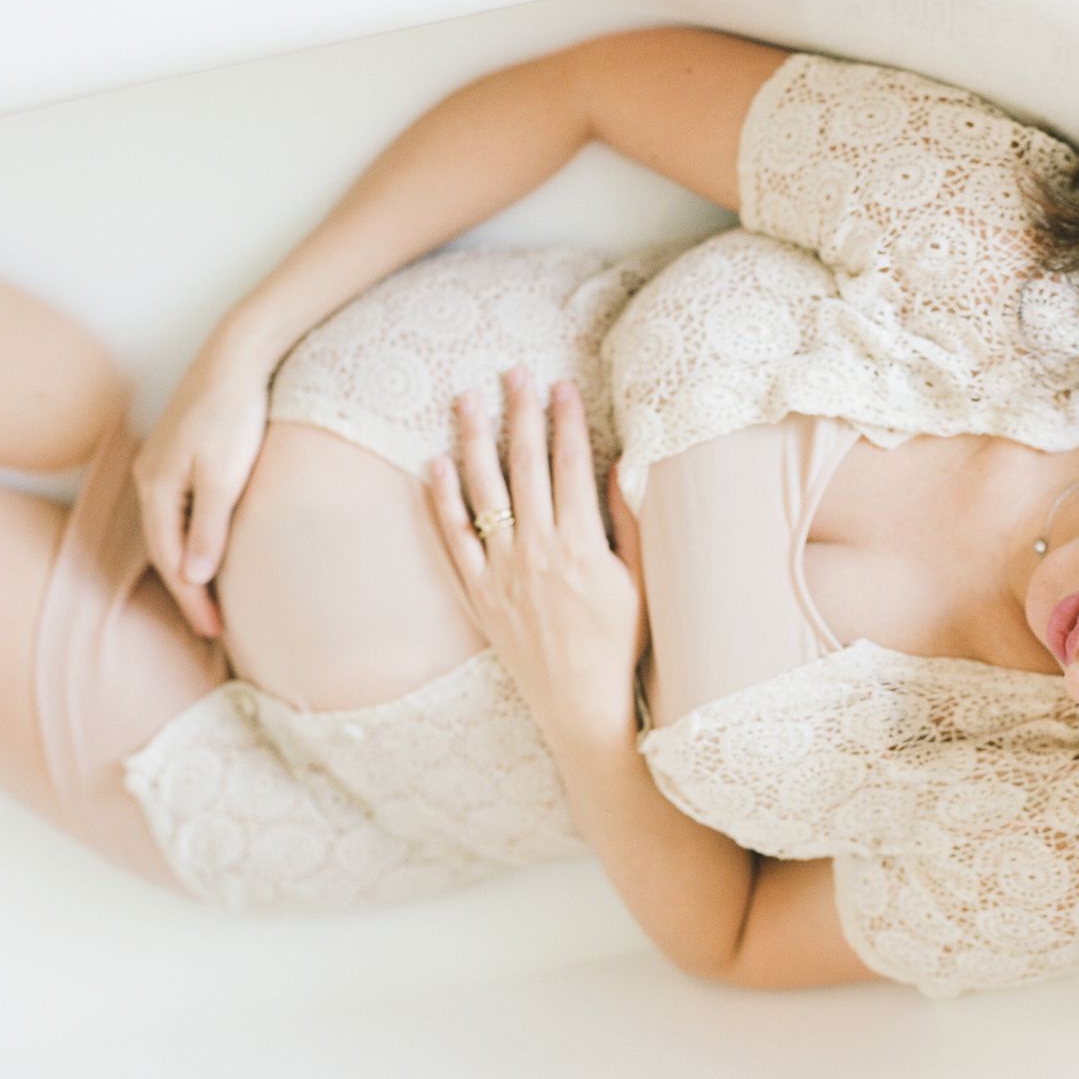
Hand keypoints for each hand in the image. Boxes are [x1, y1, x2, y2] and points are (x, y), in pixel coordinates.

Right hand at [132, 336, 273, 638]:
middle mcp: (151, 479)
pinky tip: (211, 550)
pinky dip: (194, 539)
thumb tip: (194, 576)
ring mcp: (162, 466)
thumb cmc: (235, 414)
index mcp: (157, 488)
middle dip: (189, 591)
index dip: (193, 599)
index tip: (215, 631)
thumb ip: (210, 526)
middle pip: (166, 549)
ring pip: (172, 531)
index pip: (171, 560)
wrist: (239, 358)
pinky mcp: (181, 456)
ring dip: (190, 566)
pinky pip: (181, 512)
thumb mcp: (226, 476)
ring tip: (213, 599)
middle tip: (215, 628)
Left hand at [427, 366, 647, 751]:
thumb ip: (629, 524)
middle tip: (513, 371)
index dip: (566, 420)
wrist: (583, 707)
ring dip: (473, 440)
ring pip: (482, 493)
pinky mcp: (478, 596)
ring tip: (466, 399)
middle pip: (524, 467)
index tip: (562, 384)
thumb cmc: (623, 645)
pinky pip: (452, 540)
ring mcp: (502, 574)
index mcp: (582, 547)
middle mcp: (537, 553)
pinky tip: (435, 466)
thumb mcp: (643, 583)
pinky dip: (441, 501)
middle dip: (519, 413)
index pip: (570, 466)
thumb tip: (623, 466)